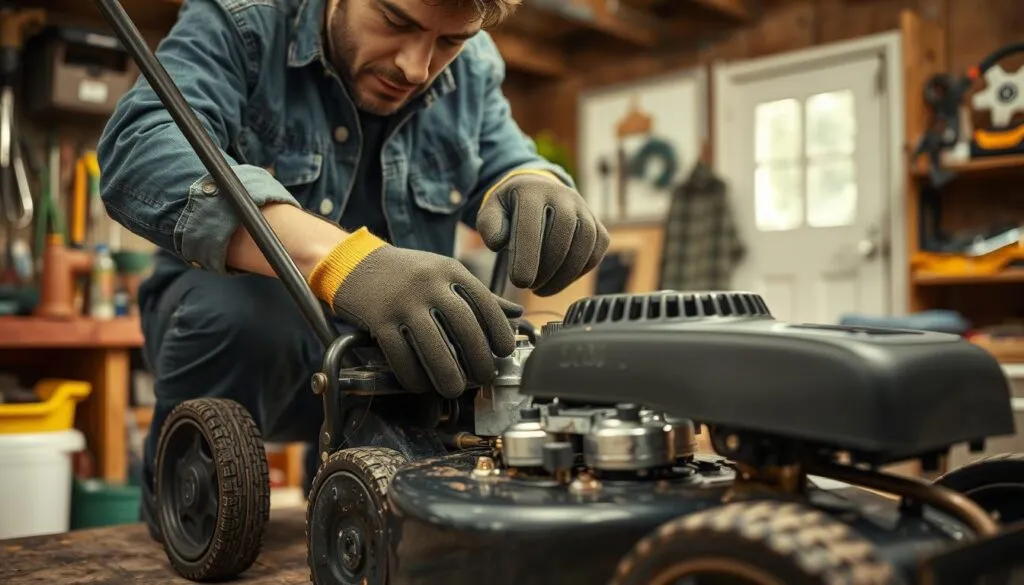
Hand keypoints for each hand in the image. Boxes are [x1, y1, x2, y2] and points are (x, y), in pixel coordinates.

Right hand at [307, 228, 521, 396]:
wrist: (353, 262)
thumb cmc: (406, 273)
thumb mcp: (443, 272)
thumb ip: (476, 294)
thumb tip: (516, 315)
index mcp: (450, 270)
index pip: (485, 303)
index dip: (499, 332)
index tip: (504, 353)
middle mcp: (428, 283)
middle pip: (464, 327)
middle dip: (478, 359)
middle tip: (483, 377)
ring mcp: (402, 301)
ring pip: (433, 346)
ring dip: (447, 375)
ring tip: (454, 389)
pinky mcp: (378, 318)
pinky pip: (400, 355)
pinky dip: (412, 376)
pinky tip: (420, 385)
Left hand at [477, 171, 609, 295]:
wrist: (540, 191)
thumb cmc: (511, 209)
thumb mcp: (491, 212)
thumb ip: (489, 226)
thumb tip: (498, 243)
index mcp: (532, 191)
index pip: (531, 225)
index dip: (527, 256)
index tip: (519, 282)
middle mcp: (563, 196)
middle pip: (561, 236)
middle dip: (545, 269)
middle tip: (529, 286)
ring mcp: (584, 210)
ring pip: (583, 246)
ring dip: (563, 275)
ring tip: (542, 289)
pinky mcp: (598, 227)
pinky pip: (595, 253)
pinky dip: (579, 272)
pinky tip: (560, 279)